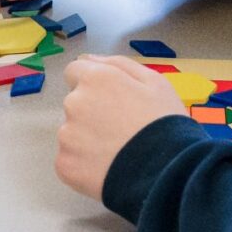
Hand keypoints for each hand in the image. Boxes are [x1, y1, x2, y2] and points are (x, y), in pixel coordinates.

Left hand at [54, 56, 189, 199]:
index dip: (95, 86)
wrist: (168, 173)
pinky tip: (108, 169)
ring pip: (72, 133)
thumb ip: (118, 64)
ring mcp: (66, 136)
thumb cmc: (165, 123)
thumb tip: (88, 59)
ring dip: (87, 139)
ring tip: (118, 152)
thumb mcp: (155, 82)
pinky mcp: (64, 165)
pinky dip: (84, 165)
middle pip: (75, 104)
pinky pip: (70, 160)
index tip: (113, 102)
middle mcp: (74, 103)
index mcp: (95, 79)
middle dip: (92, 113)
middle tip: (121, 130)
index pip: (75, 72)